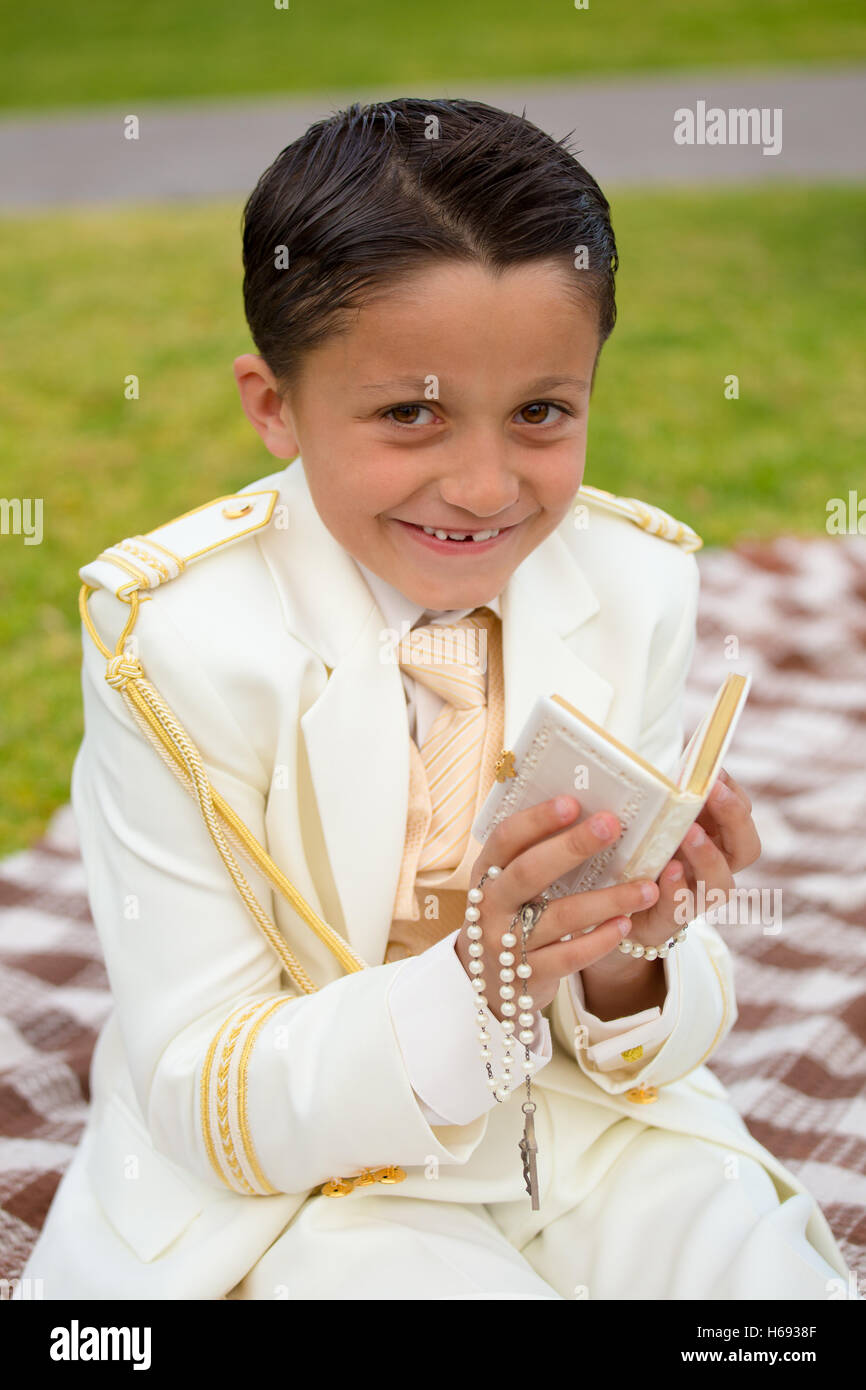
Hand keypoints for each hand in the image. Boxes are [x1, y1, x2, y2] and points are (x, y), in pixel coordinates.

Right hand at [455, 797, 659, 1020]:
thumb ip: (533, 855)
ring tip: (646, 889)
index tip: (572, 801)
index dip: (536, 819)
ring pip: (559, 917)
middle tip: (611, 826)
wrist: (488, 981)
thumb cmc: (510, 915)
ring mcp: (506, 943)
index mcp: (487, 873)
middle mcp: (491, 905)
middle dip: (572, 847)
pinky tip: (624, 926)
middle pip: (529, 872)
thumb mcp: (507, 884)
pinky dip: (599, 941)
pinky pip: (568, 957)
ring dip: (606, 900)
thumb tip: (588, 813)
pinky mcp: (528, 975)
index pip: (505, 838)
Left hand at [578, 767, 761, 1012]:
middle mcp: (711, 872)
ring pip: (721, 884)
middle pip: (745, 848)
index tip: (715, 770)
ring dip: (708, 855)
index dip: (734, 792)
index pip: (741, 815)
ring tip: (690, 833)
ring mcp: (693, 902)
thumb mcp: (644, 825)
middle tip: (713, 790)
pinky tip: (666, 871)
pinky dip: (676, 891)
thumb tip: (649, 758)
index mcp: (712, 842)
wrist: (603, 918)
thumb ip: (655, 800)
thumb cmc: (627, 858)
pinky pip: (679, 911)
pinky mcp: (664, 925)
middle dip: (734, 817)